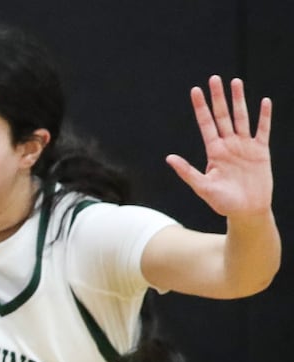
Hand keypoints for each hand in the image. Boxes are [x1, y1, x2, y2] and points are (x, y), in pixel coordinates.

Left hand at [167, 76, 273, 218]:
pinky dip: (264, 117)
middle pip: (222, 116)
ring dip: (239, 100)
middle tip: (214, 78)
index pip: (206, 124)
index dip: (201, 108)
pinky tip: (264, 102)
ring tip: (235, 82)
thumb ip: (187, 172)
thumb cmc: (222, 202)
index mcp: (214, 152)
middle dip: (218, 97)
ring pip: (241, 118)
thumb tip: (169, 158)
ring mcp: (245, 146)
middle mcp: (228, 145)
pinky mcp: (260, 151)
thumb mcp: (202, 187)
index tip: (195, 90)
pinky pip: (262, 130)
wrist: (246, 211)